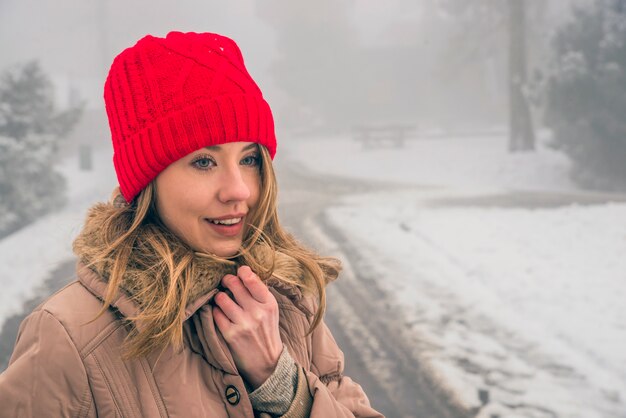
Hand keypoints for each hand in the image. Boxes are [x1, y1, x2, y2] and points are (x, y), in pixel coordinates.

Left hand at [212, 265, 282, 389]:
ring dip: (220, 296)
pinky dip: (216, 311)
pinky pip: (216, 314)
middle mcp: (257, 312)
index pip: (252, 280)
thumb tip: (244, 273)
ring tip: (223, 299)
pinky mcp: (231, 335)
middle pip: (234, 284)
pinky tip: (221, 313)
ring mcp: (243, 324)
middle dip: (228, 280)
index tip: (239, 272)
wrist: (267, 362)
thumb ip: (259, 293)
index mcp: (269, 304)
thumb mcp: (271, 310)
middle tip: (227, 282)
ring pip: (222, 298)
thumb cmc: (267, 331)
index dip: (242, 271)